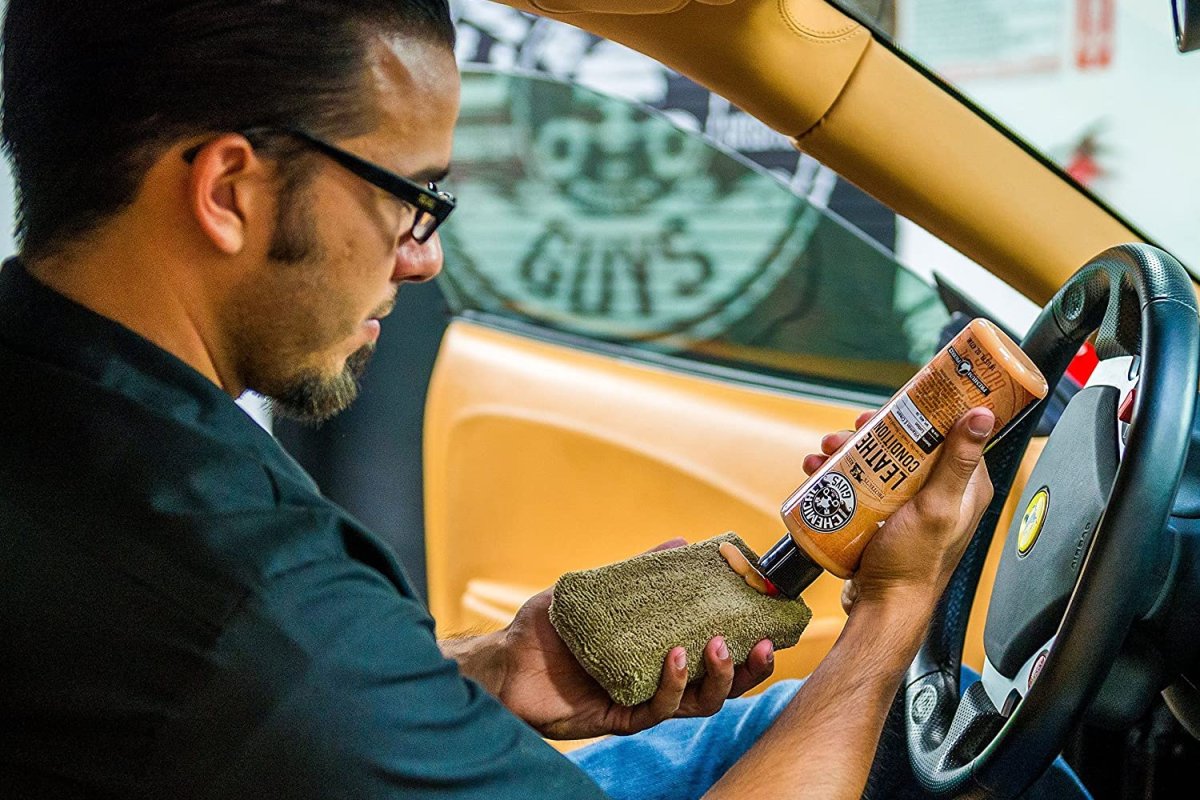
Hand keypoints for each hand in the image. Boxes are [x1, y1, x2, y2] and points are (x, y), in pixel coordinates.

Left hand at [495, 539, 775, 739]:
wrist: (505, 661)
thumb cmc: (549, 629)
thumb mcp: (597, 590)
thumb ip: (638, 571)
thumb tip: (681, 541)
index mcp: (662, 653)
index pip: (717, 654)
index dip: (749, 643)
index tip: (769, 619)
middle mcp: (659, 681)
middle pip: (721, 685)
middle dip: (748, 668)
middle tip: (760, 642)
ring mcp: (643, 701)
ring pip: (700, 702)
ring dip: (718, 677)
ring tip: (717, 646)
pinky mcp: (622, 718)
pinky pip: (658, 708)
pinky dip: (672, 684)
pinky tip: (673, 657)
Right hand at [803, 408, 993, 610]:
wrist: (883, 606)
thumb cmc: (914, 565)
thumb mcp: (937, 507)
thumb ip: (958, 462)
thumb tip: (982, 415)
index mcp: (965, 487)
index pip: (950, 433)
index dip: (923, 413)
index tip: (897, 402)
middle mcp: (939, 493)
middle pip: (906, 444)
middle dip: (873, 431)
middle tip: (851, 429)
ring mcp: (909, 506)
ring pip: (878, 462)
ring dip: (849, 450)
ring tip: (825, 450)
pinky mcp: (882, 518)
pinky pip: (861, 485)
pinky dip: (838, 474)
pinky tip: (818, 472)